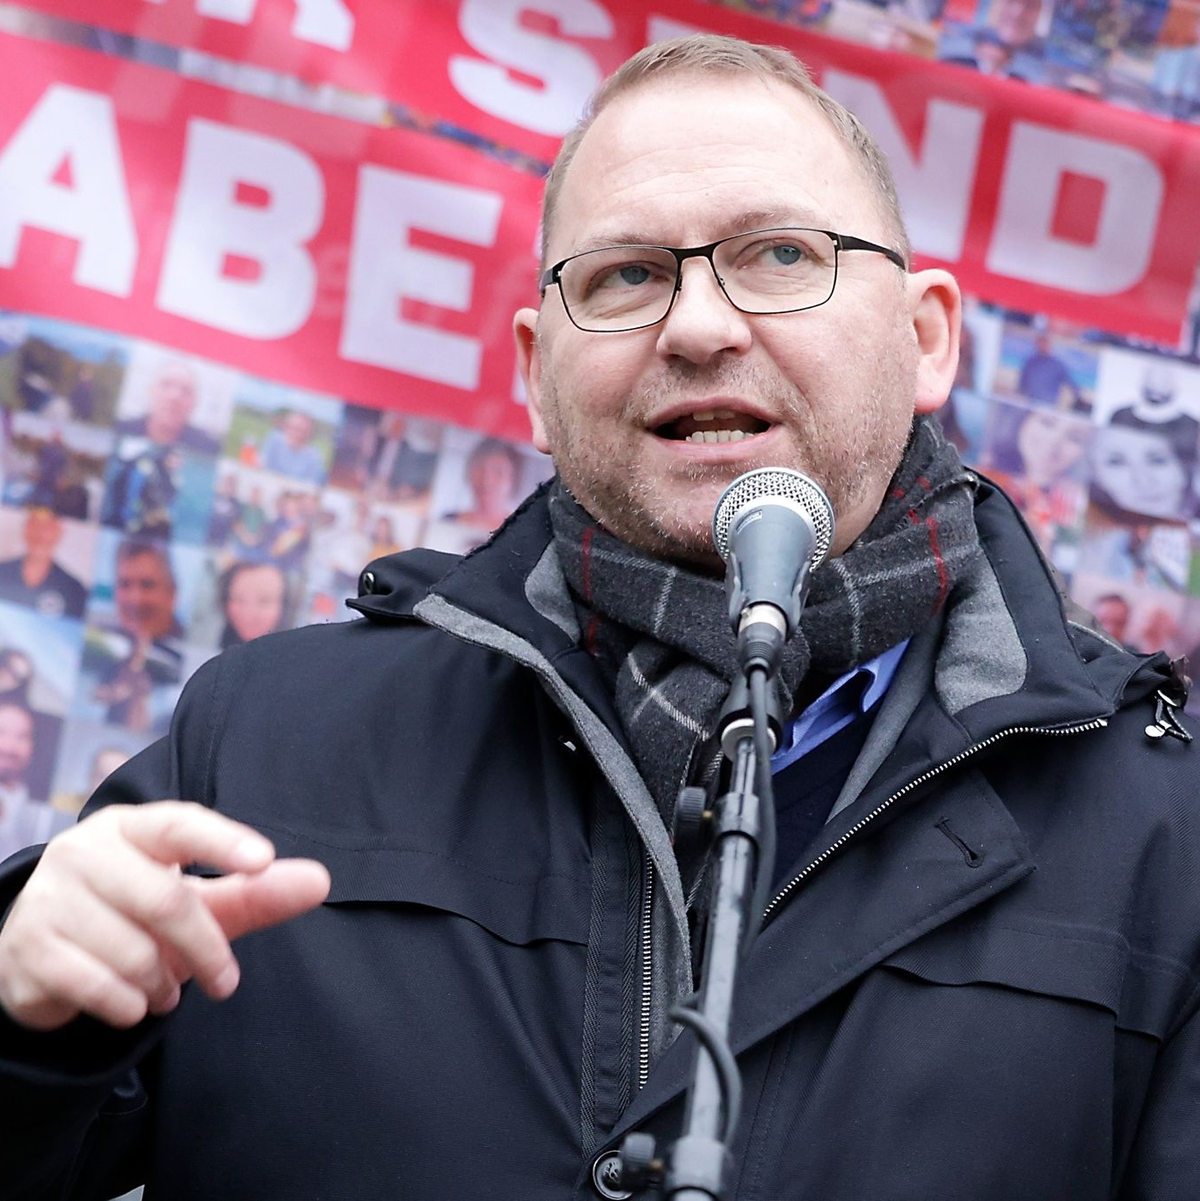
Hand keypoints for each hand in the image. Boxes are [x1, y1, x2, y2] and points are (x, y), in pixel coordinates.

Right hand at [0, 802, 330, 1031]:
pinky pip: (94, 985)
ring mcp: (48, 899)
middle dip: (206, 949)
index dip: (221, 841)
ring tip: (166, 988)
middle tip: (227, 981)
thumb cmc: (136, 915)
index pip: (179, 824)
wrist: (46, 954)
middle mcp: (83, 852)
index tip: (264, 860)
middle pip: (165, 900)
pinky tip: (133, 1003)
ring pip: (132, 950)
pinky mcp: (26, 949)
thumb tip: (321, 880)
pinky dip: (128, 1004)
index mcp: (130, 828)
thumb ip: (255, 893)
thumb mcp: (197, 901)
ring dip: (163, 982)